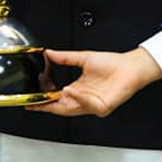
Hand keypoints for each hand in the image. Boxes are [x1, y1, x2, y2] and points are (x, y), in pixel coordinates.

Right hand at [28, 48, 161, 116]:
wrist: (131, 66)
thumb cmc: (112, 63)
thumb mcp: (83, 58)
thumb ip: (65, 57)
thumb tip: (48, 53)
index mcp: (78, 89)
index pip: (57, 98)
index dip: (43, 100)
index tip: (30, 99)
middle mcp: (84, 98)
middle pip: (61, 107)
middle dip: (46, 107)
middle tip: (34, 103)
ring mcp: (93, 104)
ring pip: (72, 108)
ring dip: (62, 101)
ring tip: (54, 92)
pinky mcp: (102, 107)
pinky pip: (87, 105)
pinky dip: (78, 98)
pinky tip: (71, 90)